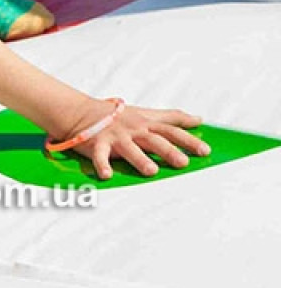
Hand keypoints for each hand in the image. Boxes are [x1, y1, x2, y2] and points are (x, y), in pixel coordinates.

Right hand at [65, 100, 210, 179]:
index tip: (205, 151)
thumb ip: (172, 117)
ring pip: (130, 148)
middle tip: (182, 162)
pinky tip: (107, 175)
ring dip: (140, 159)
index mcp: (146, 123)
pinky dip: (102, 165)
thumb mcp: (146, 113)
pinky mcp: (97, 144)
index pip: (171, 131)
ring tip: (151, 171)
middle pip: (154, 140)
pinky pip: (100, 155)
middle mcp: (132, 130)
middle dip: (168, 150)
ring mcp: (115, 137)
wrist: (81, 111)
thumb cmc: (117, 116)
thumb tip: (198, 119)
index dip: (188, 140)